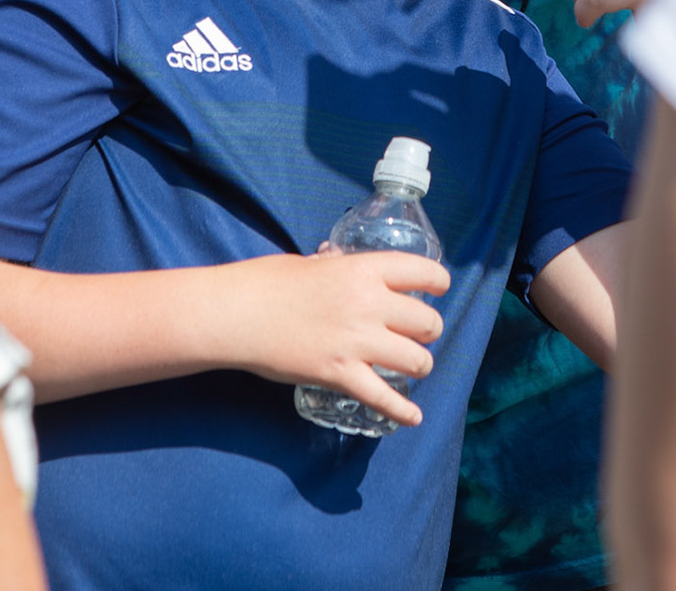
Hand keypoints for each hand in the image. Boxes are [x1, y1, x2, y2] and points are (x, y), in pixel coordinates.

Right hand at [225, 249, 450, 427]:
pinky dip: (403, 411)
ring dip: (420, 365)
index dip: (437, 283)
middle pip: (427, 322)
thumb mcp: (310, 263)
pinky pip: (384, 398)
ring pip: (417, 360)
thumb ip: (335, 266)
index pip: (423, 272)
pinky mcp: (341, 375)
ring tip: (412, 366)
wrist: (237, 314)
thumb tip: (338, 261)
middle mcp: (369, 304)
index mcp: (363, 269)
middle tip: (417, 333)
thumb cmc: (267, 282)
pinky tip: (413, 416)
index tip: (437, 290)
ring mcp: (357, 342)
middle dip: (428, 330)